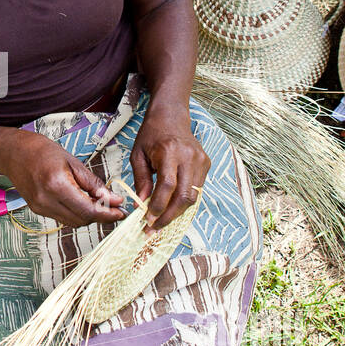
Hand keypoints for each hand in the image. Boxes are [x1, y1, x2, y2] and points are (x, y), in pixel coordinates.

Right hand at [0, 126, 124, 228]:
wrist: (12, 152)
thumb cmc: (41, 150)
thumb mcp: (73, 161)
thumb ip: (93, 184)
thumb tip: (113, 199)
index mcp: (57, 185)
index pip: (88, 210)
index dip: (107, 214)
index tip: (121, 212)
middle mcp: (46, 200)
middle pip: (82, 220)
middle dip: (101, 216)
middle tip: (114, 207)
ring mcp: (40, 207)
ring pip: (73, 222)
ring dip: (89, 216)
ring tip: (100, 203)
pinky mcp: (37, 209)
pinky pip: (63, 217)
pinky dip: (76, 213)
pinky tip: (82, 202)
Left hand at [129, 100, 209, 230]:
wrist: (172, 116)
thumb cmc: (151, 135)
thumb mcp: (138, 155)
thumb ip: (141, 180)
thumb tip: (141, 204)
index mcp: (169, 151)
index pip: (167, 186)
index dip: (158, 206)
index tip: (147, 219)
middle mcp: (189, 156)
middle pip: (184, 196)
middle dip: (169, 216)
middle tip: (154, 228)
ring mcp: (201, 160)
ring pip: (193, 197)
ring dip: (177, 212)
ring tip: (161, 221)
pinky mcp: (206, 164)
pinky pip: (197, 190)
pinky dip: (184, 201)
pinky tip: (171, 206)